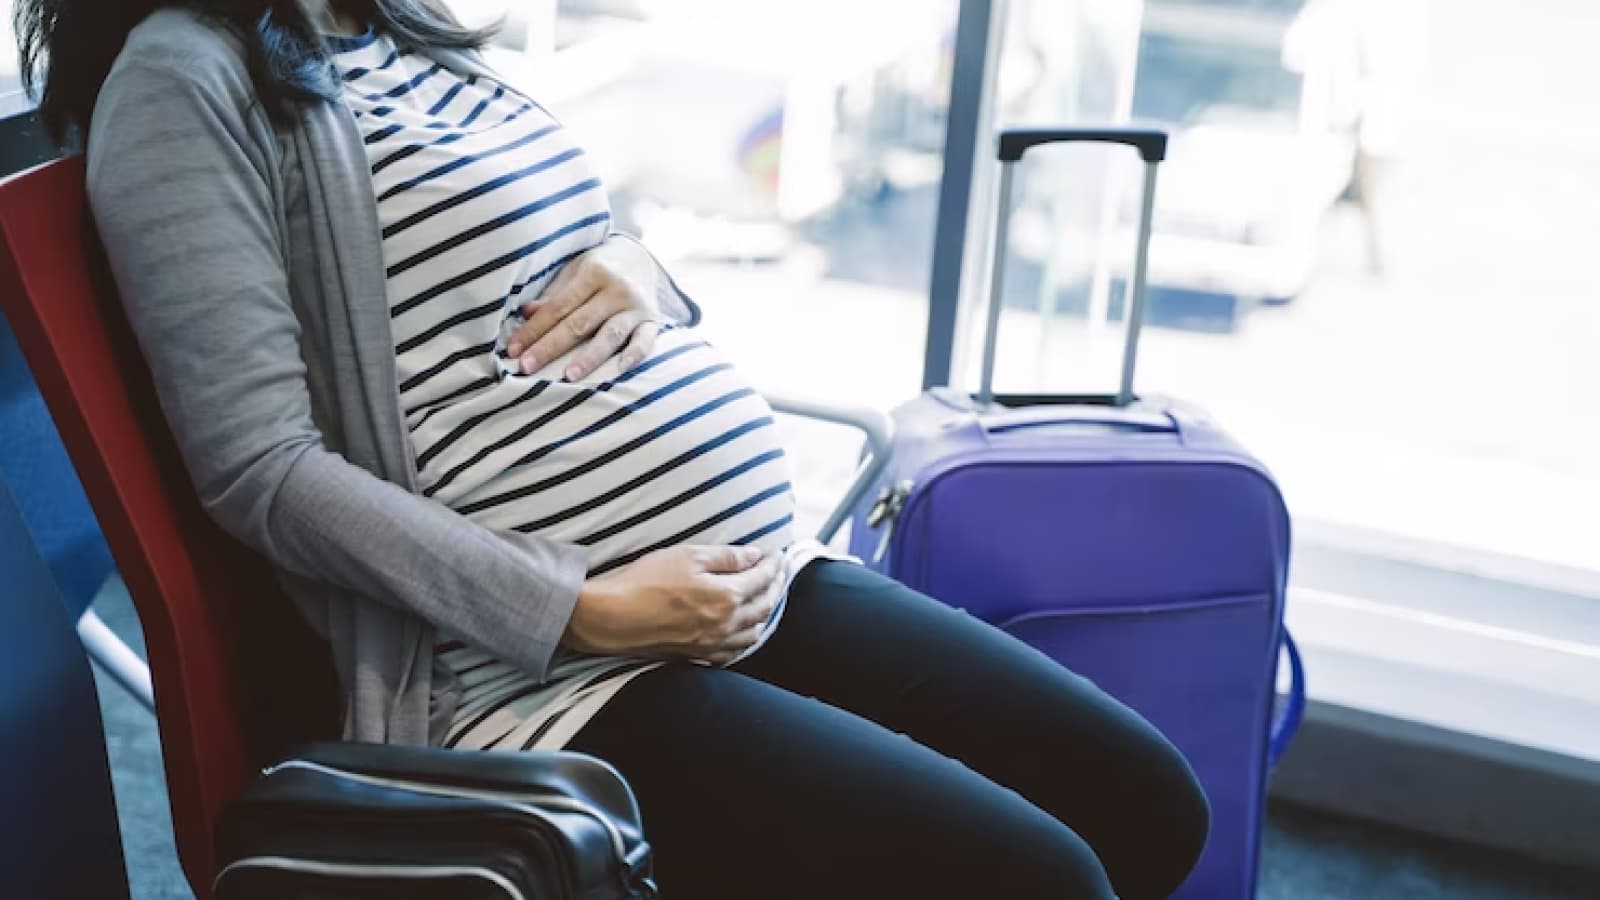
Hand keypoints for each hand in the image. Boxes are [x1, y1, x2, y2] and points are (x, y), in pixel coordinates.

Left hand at [505, 236, 661, 379]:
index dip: (534, 330)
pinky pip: (646, 340)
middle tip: (527, 368)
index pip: (557, 308)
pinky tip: (621, 368)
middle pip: (579, 324)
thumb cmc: (598, 268)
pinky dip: (635, 354)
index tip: (514, 351)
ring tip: (569, 376)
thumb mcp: (574, 272)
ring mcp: (636, 306)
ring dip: (589, 357)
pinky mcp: (653, 320)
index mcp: (593, 273)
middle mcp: (616, 289)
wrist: (639, 257)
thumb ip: (553, 295)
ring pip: (609, 335)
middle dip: (550, 347)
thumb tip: (525, 313)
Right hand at [565, 545, 782, 664]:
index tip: (776, 553)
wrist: (611, 618)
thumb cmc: (644, 582)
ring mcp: (713, 644)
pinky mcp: (697, 656)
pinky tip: (744, 629)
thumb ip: (725, 557)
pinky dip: (746, 638)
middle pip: (764, 605)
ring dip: (765, 612)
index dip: (773, 563)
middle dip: (775, 585)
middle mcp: (726, 624)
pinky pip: (734, 651)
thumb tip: (753, 556)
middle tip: (777, 572)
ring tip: (766, 597)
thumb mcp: (686, 555)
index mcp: (726, 596)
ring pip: (754, 632)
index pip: (762, 577)